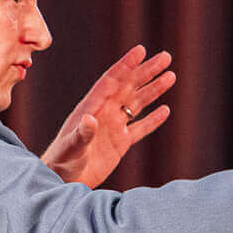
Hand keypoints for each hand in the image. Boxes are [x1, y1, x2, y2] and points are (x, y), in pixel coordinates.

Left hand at [40, 46, 174, 187]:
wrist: (63, 181)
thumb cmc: (61, 162)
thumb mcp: (71, 148)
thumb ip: (81, 134)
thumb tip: (90, 119)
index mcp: (91, 107)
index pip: (112, 81)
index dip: (126, 65)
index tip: (141, 51)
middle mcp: (104, 113)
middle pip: (128, 87)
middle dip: (146, 71)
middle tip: (166, 57)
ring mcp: (113, 127)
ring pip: (137, 103)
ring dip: (153, 90)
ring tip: (171, 76)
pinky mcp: (120, 144)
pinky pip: (140, 128)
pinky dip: (153, 120)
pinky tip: (165, 110)